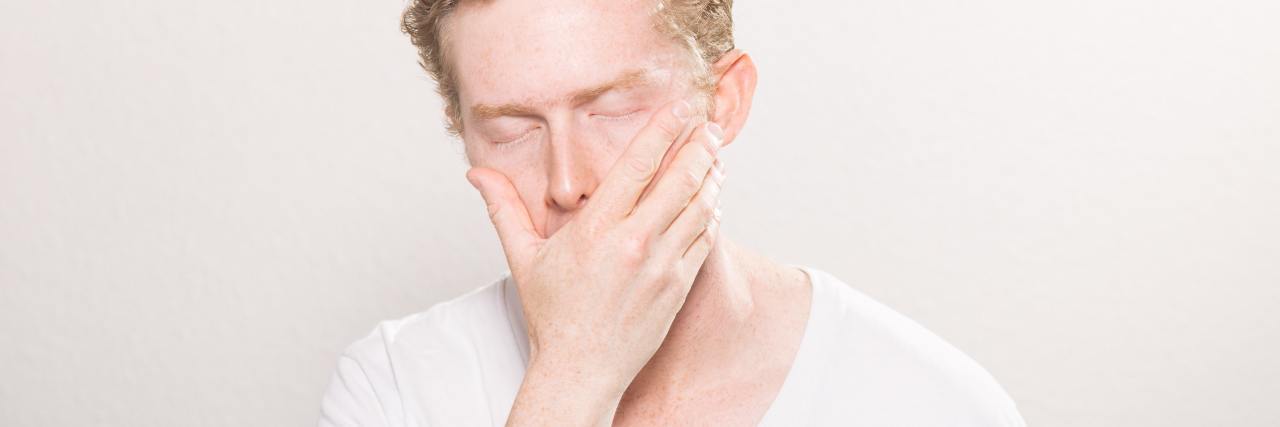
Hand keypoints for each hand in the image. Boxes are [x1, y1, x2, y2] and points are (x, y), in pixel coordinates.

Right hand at [465, 99, 725, 424]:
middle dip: (698, 147)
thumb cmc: (553, 316)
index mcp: (596, 230)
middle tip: (706, 127)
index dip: (664, 130)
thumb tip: (477, 175)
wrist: (581, 371)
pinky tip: (710, 200)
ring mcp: (660, 266)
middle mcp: (633, 244)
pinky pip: (704, 239)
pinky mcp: (678, 286)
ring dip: (710, 177)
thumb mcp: (523, 258)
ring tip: (713, 157)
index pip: (638, 165)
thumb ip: (504, 209)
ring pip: (700, 207)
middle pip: (680, 179)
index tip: (680, 109)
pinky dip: (711, 214)